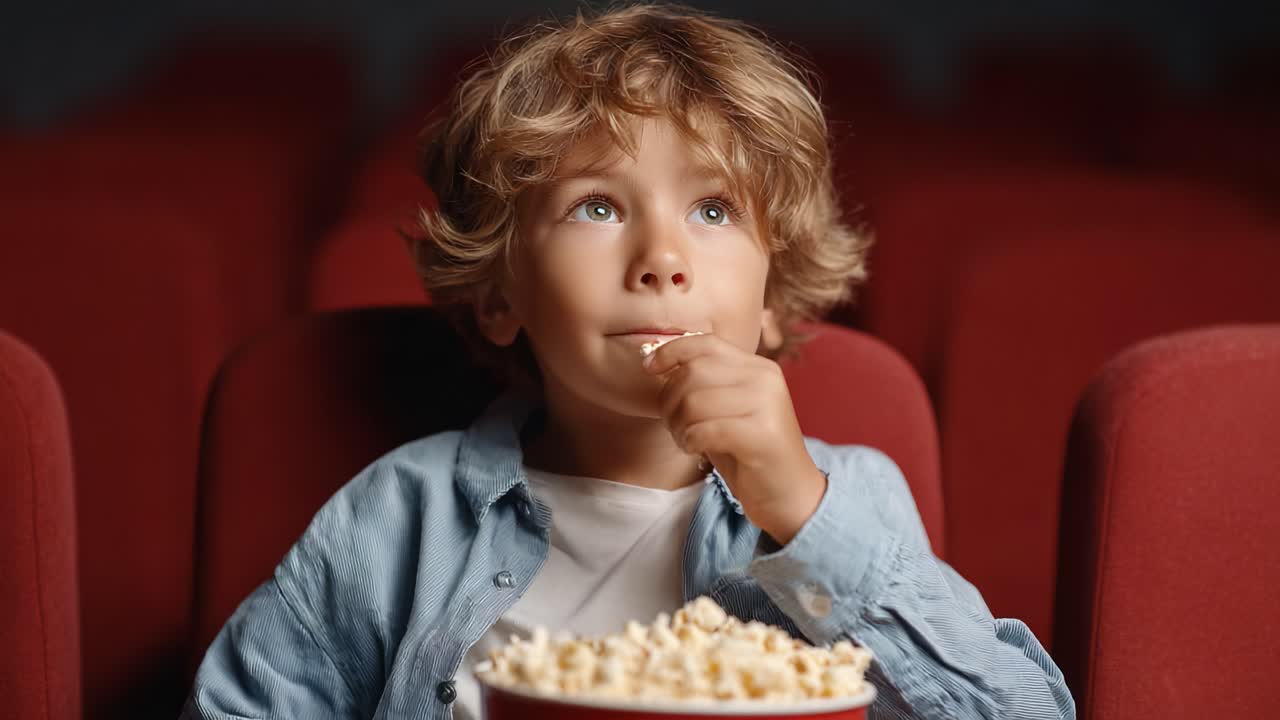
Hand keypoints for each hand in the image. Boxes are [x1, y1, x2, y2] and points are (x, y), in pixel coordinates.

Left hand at [644, 333, 826, 544]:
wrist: (790, 494)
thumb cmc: (748, 452)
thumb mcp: (726, 409)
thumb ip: (703, 384)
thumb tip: (656, 362)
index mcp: (758, 367)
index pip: (707, 343)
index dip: (671, 351)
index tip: (649, 367)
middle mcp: (766, 379)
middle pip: (694, 372)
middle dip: (670, 400)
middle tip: (672, 424)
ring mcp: (767, 405)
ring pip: (694, 401)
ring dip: (677, 425)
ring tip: (685, 439)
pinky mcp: (762, 435)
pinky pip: (704, 430)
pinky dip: (690, 441)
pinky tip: (696, 450)